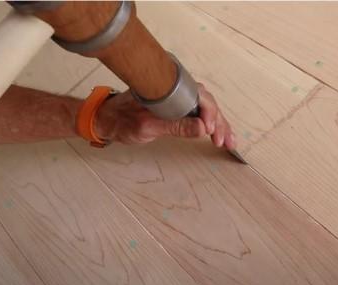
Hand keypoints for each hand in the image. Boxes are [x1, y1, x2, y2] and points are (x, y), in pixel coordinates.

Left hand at [97, 83, 235, 149]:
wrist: (108, 119)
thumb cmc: (123, 120)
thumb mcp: (148, 126)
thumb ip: (176, 127)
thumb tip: (203, 127)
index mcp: (171, 89)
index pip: (200, 98)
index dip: (210, 114)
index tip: (211, 131)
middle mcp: (177, 91)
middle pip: (208, 104)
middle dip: (220, 123)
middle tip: (226, 142)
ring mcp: (179, 99)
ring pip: (206, 110)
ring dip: (220, 125)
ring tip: (230, 142)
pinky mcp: (178, 108)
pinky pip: (199, 114)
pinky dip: (210, 125)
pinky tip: (219, 135)